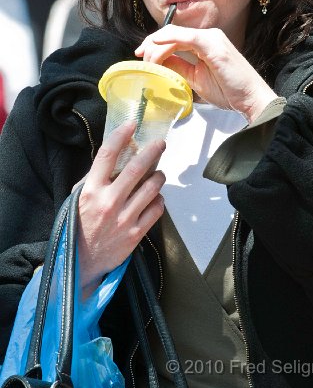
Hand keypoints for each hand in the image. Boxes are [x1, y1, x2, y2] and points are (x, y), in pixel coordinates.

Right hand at [77, 122, 165, 297]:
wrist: (80, 263)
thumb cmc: (80, 226)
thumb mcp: (78, 199)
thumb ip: (94, 179)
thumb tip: (115, 156)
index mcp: (91, 191)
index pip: (107, 155)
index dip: (121, 136)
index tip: (132, 124)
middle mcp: (108, 202)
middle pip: (137, 168)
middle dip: (153, 151)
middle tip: (160, 144)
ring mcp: (124, 218)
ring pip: (152, 187)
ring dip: (159, 176)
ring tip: (158, 174)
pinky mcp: (136, 233)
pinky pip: (157, 208)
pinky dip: (159, 199)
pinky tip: (155, 198)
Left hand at [135, 25, 277, 122]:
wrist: (251, 98)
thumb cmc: (229, 91)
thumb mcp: (196, 79)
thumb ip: (180, 68)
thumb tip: (160, 63)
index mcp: (205, 43)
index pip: (174, 38)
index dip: (154, 44)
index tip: (141, 56)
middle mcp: (209, 36)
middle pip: (171, 33)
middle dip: (150, 44)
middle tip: (139, 58)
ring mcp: (212, 38)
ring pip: (174, 35)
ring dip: (156, 47)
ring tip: (148, 62)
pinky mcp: (213, 44)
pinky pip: (186, 38)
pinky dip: (168, 41)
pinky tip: (156, 48)